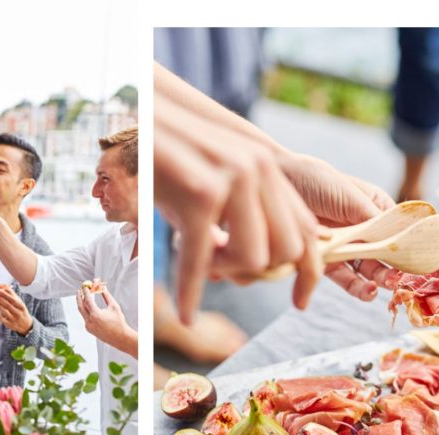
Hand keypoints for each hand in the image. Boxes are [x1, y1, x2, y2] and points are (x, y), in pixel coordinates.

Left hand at [0, 285, 33, 334]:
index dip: (5, 294)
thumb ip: (12, 295)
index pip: (13, 299)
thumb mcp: (19, 302)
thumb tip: (2, 287)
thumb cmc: (21, 310)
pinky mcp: (9, 324)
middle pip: (8, 304)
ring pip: (4, 311)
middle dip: (0, 298)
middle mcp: (18, 312)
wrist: (26, 325)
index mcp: (21, 306)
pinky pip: (1, 318)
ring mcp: (14, 319)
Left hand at [77, 288, 131, 349]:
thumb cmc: (119, 322)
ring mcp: (88, 326)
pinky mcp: (89, 330)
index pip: (87, 300)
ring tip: (84, 297)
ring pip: (82, 312)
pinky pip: (85, 318)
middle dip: (79, 297)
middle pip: (80, 306)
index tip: (85, 286)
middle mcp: (90, 321)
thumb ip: (107, 296)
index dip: (86, 292)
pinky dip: (86, 311)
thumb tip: (102, 288)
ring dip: (82, 304)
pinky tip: (90, 307)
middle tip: (80, 290)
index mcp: (96, 315)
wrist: (120, 338)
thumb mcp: (114, 306)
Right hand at [155, 93, 321, 321]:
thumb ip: (242, 212)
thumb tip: (259, 264)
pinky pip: (200, 261)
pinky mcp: (199, 194)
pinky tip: (186, 313)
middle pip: (284, 252)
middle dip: (254, 272)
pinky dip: (191, 293)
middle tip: (220, 266)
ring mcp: (231, 180)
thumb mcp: (214, 180)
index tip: (300, 301)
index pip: (308, 231)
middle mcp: (257, 170)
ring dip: (223, 273)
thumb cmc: (166, 155)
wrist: (130, 117)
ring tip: (199, 260)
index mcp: (267, 167)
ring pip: (252, 259)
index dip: (308, 272)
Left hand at [276, 154, 398, 300]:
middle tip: (395, 281)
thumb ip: (372, 220)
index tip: (415, 265)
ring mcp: (343, 244)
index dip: (407, 250)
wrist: (277, 181)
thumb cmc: (316, 179)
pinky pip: (341, 276)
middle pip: (382, 256)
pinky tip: (364, 291)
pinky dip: (353, 286)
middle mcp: (362, 229)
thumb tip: (395, 242)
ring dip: (373, 282)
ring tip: (378, 290)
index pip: (398, 233)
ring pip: (363, 270)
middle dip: (390, 270)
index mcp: (375, 208)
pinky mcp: (324, 257)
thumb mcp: (350, 196)